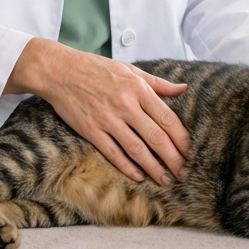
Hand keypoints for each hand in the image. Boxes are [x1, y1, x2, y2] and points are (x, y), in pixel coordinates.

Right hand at [5, 39, 188, 185]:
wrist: (59, 70)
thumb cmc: (96, 68)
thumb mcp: (130, 69)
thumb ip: (158, 82)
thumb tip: (184, 88)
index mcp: (138, 88)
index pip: (168, 118)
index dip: (181, 138)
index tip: (189, 152)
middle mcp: (125, 104)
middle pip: (156, 137)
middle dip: (173, 158)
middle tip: (183, 172)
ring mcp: (107, 119)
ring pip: (137, 149)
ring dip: (154, 168)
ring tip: (166, 180)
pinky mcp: (91, 130)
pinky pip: (113, 153)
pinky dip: (127, 167)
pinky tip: (139, 176)